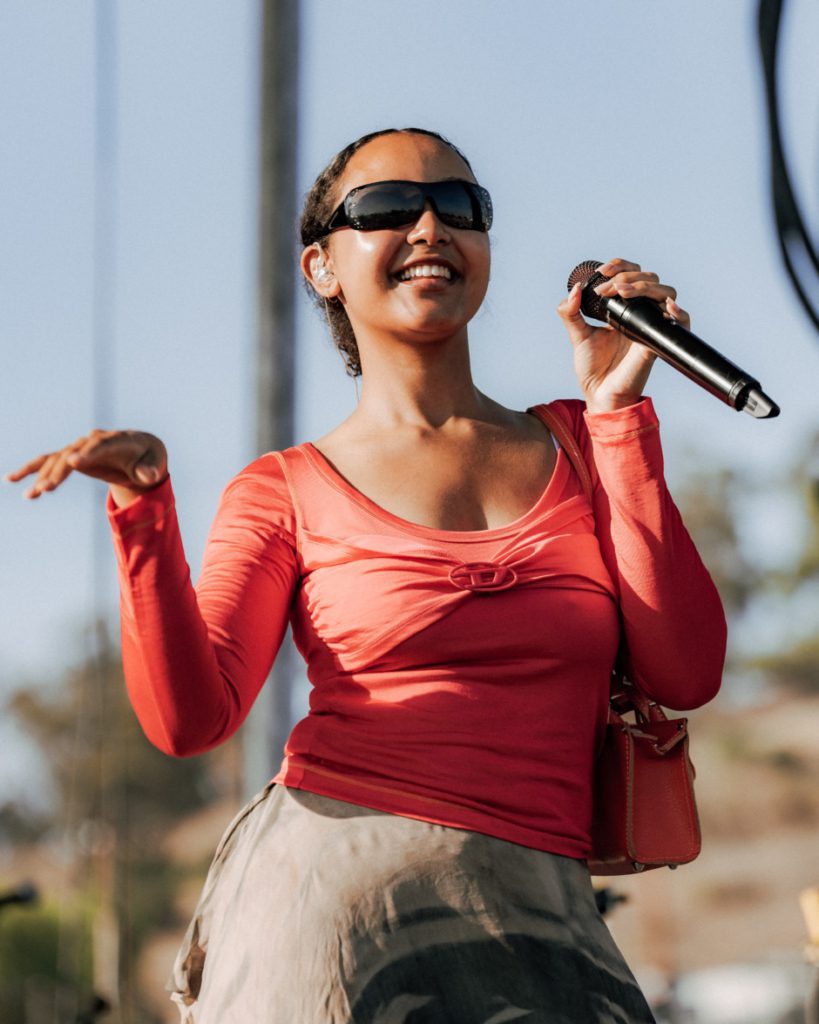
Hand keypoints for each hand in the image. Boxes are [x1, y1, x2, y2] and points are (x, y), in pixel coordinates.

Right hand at [5, 429, 167, 507]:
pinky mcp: (71, 457)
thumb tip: (149, 476)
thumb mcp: (155, 462)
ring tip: (32, 494)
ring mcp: (80, 448)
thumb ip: (152, 469)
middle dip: (59, 471)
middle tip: (46, 488)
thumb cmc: (149, 457)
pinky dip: (32, 471)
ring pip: (57, 459)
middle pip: (73, 454)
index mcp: (116, 441)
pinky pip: (49, 462)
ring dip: (42, 475)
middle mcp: (93, 441)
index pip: (99, 446)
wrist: (139, 450)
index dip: (87, 453)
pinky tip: (13, 480)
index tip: (73, 462)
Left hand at [556, 258, 690, 413]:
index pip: (633, 274)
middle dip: (628, 276)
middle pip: (651, 278)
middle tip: (606, 289)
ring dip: (646, 287)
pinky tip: (668, 307)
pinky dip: (680, 313)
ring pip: (667, 293)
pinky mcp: (659, 343)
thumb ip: (570, 312)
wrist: (599, 394)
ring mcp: (651, 326)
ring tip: (623, 292)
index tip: (601, 272)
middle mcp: (641, 313)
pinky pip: (681, 324)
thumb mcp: (577, 335)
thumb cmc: (592, 368)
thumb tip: (575, 289)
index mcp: (624, 307)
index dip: (621, 266)